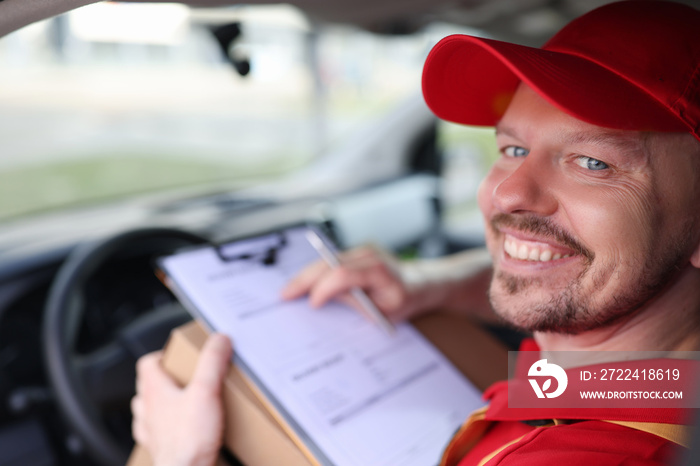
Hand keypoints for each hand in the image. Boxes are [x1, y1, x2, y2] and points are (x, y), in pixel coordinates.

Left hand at [131, 333, 231, 465]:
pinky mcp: (161, 450)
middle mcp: (148, 411)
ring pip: (148, 411)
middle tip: (183, 376)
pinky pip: (157, 435)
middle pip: (146, 387)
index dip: (161, 355)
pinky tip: (181, 430)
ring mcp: (152, 432)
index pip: (146, 364)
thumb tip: (219, 339)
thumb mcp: (206, 391)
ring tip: (181, 402)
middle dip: (163, 379)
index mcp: (154, 392)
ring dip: (160, 404)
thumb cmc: (190, 439)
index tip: (178, 355)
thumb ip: (212, 362)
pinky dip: (166, 429)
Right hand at [281, 245, 423, 322]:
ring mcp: (361, 250)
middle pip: (329, 263)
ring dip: (306, 275)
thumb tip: (327, 298)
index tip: (313, 304)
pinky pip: (330, 260)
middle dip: (305, 280)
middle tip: (286, 294)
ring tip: (289, 290)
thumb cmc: (405, 300)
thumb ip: (357, 303)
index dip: (324, 288)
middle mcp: (368, 254)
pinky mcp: (355, 252)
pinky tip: (302, 283)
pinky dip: (316, 272)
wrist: (419, 283)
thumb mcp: (385, 312)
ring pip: (326, 260)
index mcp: (379, 270)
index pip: (343, 274)